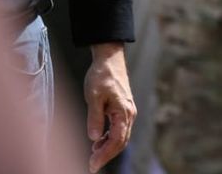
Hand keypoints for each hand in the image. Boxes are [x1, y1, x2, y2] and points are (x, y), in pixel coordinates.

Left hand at [84, 42, 135, 172]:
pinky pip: (119, 129)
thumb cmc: (101, 75)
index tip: (92, 165)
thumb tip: (94, 138)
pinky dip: (110, 138)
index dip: (105, 155)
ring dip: (108, 147)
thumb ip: (94, 118)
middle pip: (121, 142)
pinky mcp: (123, 109)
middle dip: (107, 155)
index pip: (117, 140)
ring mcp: (128, 111)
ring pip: (121, 136)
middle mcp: (129, 113)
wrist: (110, 59)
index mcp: (124, 112)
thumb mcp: (93, 96)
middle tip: (91, 165)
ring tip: (93, 154)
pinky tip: (98, 141)